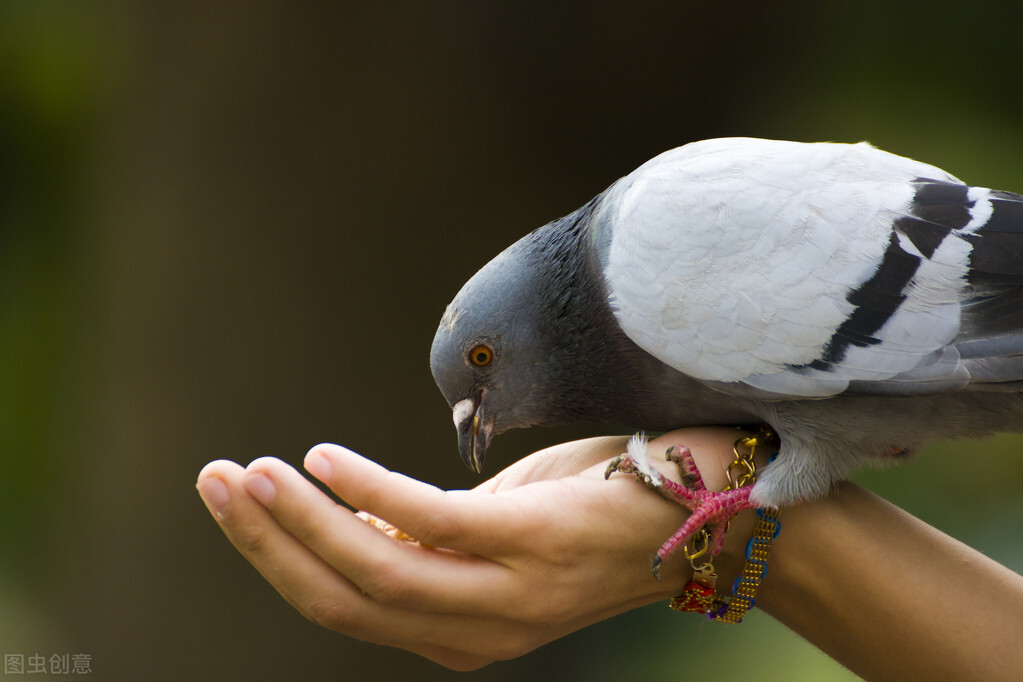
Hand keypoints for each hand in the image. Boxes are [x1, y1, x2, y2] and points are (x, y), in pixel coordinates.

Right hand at [196, 427, 753, 669]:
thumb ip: (429, 533)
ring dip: (296, 523)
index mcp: (459, 632)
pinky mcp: (533, 546)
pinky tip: (322, 459)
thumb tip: (352, 508)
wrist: (712, 513)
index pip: (343, 606)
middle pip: (341, 600)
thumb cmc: (597, 509)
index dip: (277, 558)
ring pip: (371, 572)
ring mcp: (507, 596)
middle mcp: (475, 631)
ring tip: (245, 474)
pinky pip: (428, 524)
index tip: (234, 501)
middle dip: (264, 544)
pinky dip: (365, 492)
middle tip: (211, 482)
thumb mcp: (498, 529)